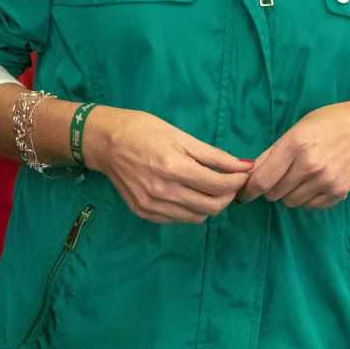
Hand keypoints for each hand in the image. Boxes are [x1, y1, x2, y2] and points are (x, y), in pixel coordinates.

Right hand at [80, 106, 252, 223]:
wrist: (104, 141)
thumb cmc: (143, 130)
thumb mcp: (180, 136)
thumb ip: (214, 155)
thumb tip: (244, 166)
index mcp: (173, 167)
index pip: (218, 186)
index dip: (237, 181)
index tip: (243, 173)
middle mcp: (163, 191)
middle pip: (212, 207)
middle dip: (228, 195)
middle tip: (230, 182)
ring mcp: (152, 206)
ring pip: (197, 217)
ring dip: (211, 205)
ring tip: (210, 188)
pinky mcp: (144, 213)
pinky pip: (178, 219)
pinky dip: (191, 210)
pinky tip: (189, 194)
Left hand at [238, 101, 349, 207]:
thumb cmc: (325, 125)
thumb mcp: (295, 130)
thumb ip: (271, 153)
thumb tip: (249, 173)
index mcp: (295, 144)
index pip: (263, 179)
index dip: (250, 190)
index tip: (244, 194)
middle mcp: (310, 165)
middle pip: (274, 193)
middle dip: (271, 188)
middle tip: (278, 177)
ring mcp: (326, 181)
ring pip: (291, 202)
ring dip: (288, 194)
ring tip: (298, 177)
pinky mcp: (338, 193)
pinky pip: (310, 206)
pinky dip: (306, 198)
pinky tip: (312, 182)